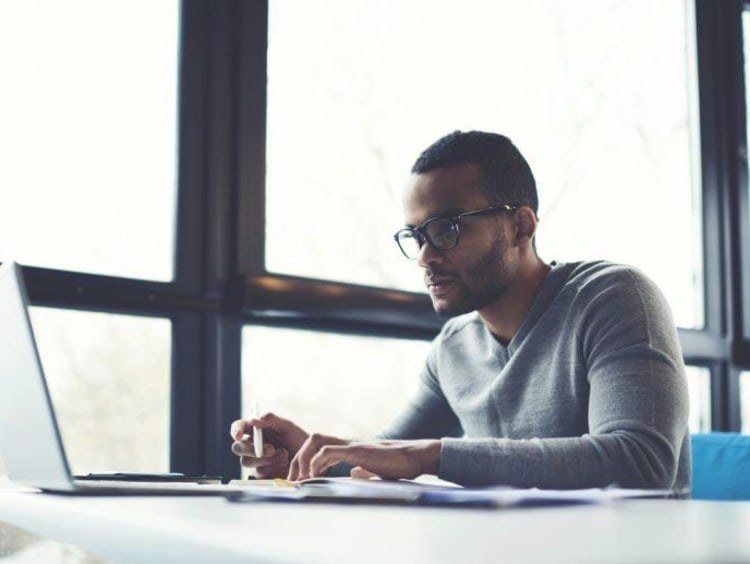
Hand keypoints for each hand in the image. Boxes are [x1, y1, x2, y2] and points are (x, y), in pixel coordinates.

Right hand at [230, 413, 307, 478]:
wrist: (310, 459)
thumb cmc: (297, 439)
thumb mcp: (287, 426)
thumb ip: (271, 419)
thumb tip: (253, 420)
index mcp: (255, 430)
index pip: (238, 428)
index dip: (235, 430)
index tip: (239, 434)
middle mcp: (251, 445)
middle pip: (237, 448)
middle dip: (251, 449)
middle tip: (271, 450)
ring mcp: (255, 461)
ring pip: (247, 461)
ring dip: (267, 459)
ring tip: (285, 455)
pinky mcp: (261, 474)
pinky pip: (258, 473)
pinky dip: (272, 467)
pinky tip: (285, 463)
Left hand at [287, 434, 441, 481]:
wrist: (415, 457)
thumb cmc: (398, 465)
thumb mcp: (375, 470)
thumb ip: (362, 471)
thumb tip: (354, 474)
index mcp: (349, 449)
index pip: (318, 447)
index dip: (304, 462)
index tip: (298, 482)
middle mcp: (347, 443)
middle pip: (312, 439)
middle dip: (296, 460)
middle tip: (292, 482)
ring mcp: (351, 445)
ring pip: (315, 440)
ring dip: (303, 458)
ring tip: (301, 478)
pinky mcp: (356, 450)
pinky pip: (328, 450)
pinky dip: (316, 462)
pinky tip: (315, 476)